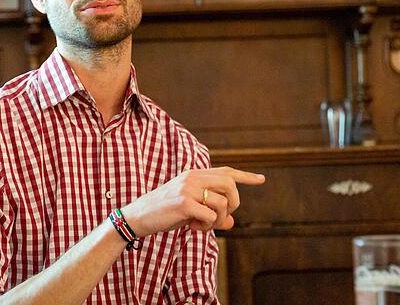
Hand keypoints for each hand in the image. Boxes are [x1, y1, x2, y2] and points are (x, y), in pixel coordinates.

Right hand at [120, 167, 264, 236]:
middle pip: (230, 185)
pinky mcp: (184, 203)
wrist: (138, 217)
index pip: (226, 171)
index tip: (261, 179)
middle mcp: (193, 177)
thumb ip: (211, 213)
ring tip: (201, 225)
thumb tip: (231, 222)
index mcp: (194, 174)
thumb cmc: (164, 213)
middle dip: (233, 203)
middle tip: (222, 217)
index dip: (245, 176)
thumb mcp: (190, 211)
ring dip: (218, 220)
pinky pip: (211, 216)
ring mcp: (188, 189)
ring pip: (222, 203)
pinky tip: (193, 227)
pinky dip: (207, 227)